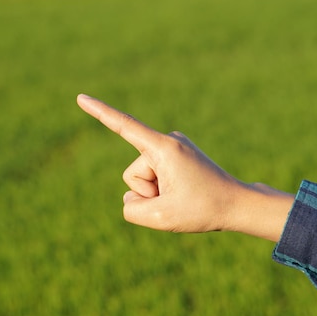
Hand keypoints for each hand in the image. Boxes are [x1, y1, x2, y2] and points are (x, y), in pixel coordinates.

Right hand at [77, 94, 293, 239]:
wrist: (236, 204)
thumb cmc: (202, 209)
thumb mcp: (160, 217)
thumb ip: (131, 209)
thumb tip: (131, 198)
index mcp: (163, 149)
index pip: (124, 127)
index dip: (99, 112)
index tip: (80, 98)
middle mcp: (167, 141)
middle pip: (132, 175)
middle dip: (147, 193)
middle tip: (177, 200)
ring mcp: (172, 147)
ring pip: (142, 179)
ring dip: (155, 194)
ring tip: (182, 197)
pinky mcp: (176, 155)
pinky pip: (153, 176)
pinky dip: (161, 190)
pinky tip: (182, 192)